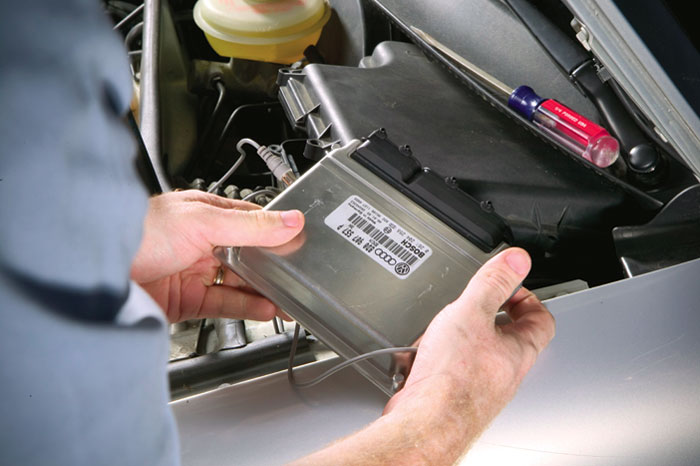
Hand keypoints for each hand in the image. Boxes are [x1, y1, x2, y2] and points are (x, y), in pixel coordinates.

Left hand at [130, 190, 303, 322]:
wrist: (97, 274)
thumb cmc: (137, 233)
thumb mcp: (202, 221)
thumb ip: (250, 225)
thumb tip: (290, 220)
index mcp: (205, 214)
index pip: (251, 222)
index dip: (276, 233)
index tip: (301, 245)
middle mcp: (200, 242)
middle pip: (247, 256)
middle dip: (273, 268)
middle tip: (300, 277)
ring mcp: (193, 272)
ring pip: (238, 283)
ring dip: (264, 291)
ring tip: (289, 298)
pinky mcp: (186, 301)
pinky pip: (224, 304)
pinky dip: (246, 307)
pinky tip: (265, 308)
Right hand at [292, 248, 553, 464]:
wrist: (425, 422)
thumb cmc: (452, 378)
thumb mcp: (472, 312)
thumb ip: (493, 282)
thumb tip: (517, 259)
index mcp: (519, 350)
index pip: (541, 319)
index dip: (526, 297)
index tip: (508, 286)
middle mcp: (504, 371)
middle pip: (506, 335)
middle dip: (484, 314)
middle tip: (471, 303)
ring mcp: (481, 386)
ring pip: (474, 351)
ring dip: (456, 336)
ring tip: (439, 329)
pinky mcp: (455, 395)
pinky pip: (449, 368)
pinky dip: (435, 356)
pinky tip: (420, 354)